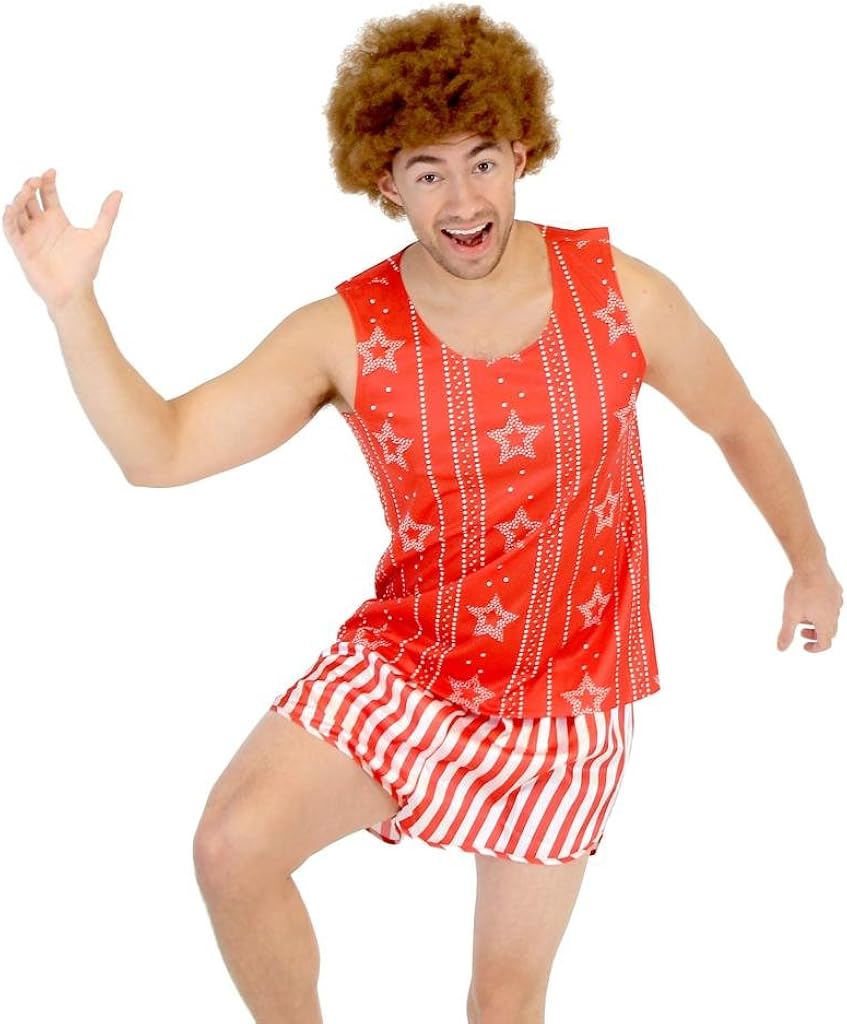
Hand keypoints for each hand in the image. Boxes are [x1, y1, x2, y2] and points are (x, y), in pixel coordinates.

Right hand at [2, 169, 121, 310]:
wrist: (74, 291)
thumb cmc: (85, 267)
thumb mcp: (99, 235)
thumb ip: (107, 214)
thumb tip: (119, 192)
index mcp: (57, 220)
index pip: (47, 194)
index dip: (46, 181)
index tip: (51, 171)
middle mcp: (41, 226)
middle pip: (29, 199)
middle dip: (29, 186)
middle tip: (36, 179)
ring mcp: (30, 236)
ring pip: (18, 210)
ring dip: (19, 198)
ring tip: (27, 189)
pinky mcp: (22, 248)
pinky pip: (10, 229)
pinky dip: (9, 217)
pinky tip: (12, 207)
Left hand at [777, 561, 842, 651]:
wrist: (811, 565)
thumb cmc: (800, 591)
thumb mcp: (790, 614)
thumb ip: (786, 633)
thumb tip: (781, 649)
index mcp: (826, 623)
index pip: (825, 644)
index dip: (815, 648)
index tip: (803, 645)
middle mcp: (836, 613)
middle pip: (829, 632)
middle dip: (815, 634)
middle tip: (801, 630)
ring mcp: (838, 601)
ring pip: (831, 617)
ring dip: (818, 621)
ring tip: (802, 613)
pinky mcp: (836, 590)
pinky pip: (832, 604)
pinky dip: (822, 608)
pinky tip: (810, 599)